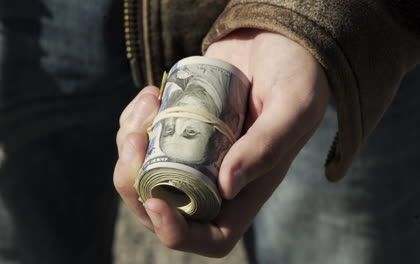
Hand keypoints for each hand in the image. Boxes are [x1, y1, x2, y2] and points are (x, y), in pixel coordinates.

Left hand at [114, 29, 329, 256]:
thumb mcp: (294, 106)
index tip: (155, 202)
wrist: (278, 38)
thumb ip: (268, 146)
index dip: (177, 232)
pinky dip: (134, 119)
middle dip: (134, 182)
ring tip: (148, 104)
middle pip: (163, 206)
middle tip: (134, 140)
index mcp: (248, 188)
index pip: (210, 236)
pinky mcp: (179, 125)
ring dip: (130, 144)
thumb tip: (226, 186)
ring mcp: (194, 152)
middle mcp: (216, 177)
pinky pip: (143, 137)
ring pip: (145, 171)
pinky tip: (151, 94)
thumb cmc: (297, 73)